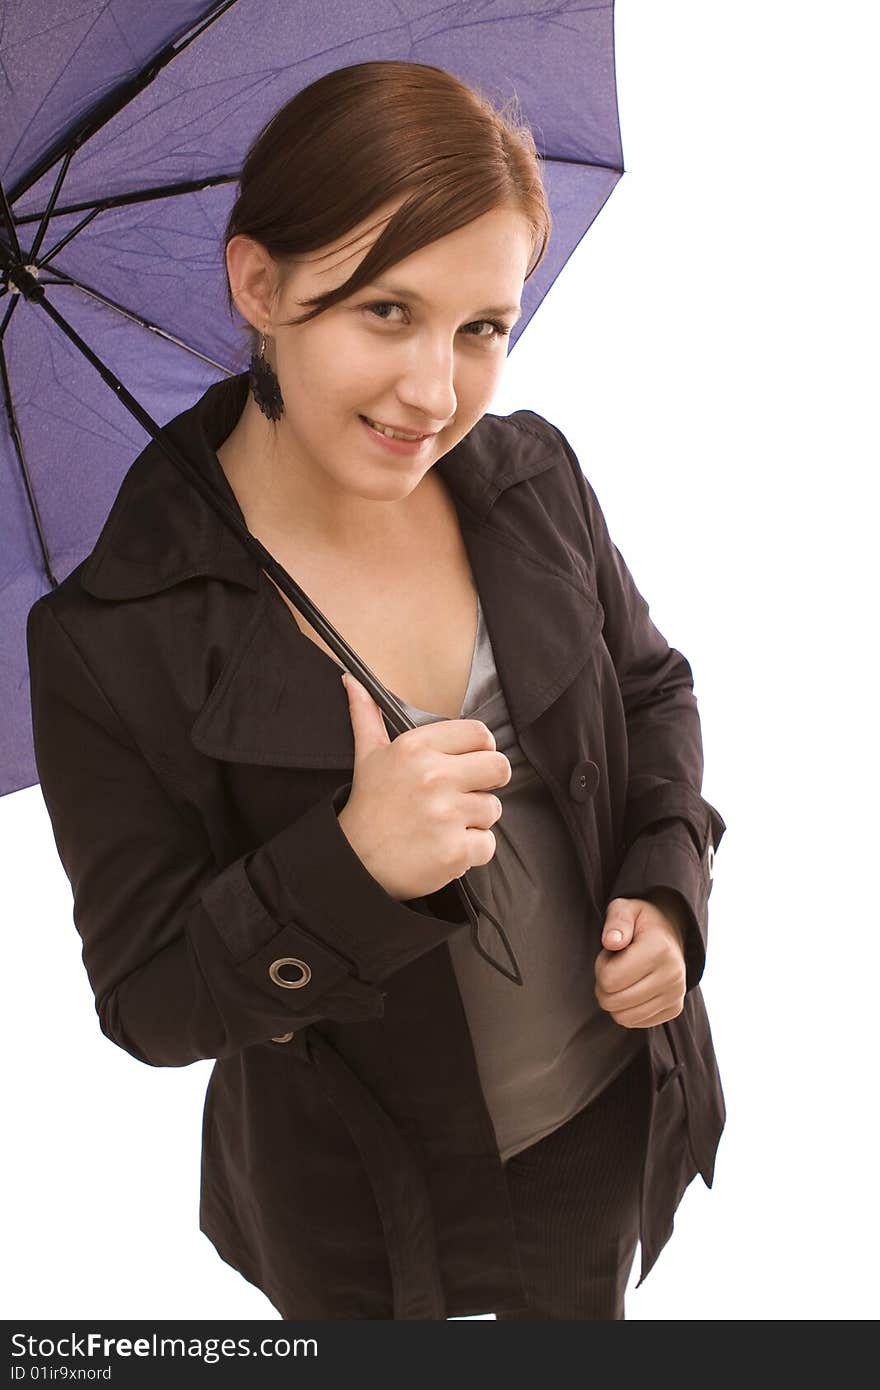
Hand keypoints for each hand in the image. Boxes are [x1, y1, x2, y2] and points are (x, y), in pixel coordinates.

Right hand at [336, 672, 510, 900]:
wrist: (354, 864)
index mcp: (416, 748)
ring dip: (475, 821)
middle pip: (499, 767)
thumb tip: (352, 679)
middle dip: (486, 783)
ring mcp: (445, 814)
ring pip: (493, 809)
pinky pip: (488, 844)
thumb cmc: (368, 807)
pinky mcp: (454, 849)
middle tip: (462, 796)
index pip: (480, 734)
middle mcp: (433, 776)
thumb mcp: (367, 757)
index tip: (465, 766)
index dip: (480, 751)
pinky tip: (445, 848)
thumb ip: (367, 716)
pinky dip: (472, 851)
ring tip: (444, 825)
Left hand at [594, 892, 687, 1027]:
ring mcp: (676, 995)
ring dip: (615, 998)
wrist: (670, 932)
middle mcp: (673, 975)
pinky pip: (636, 1022)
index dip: (601, 966)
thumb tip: (611, 941)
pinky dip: (628, 1009)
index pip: (609, 980)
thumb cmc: (641, 921)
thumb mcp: (625, 908)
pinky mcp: (675, 1009)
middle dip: (604, 985)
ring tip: (625, 976)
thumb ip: (616, 921)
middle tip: (615, 965)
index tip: (611, 952)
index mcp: (659, 950)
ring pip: (624, 1017)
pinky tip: (635, 987)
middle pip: (613, 1002)